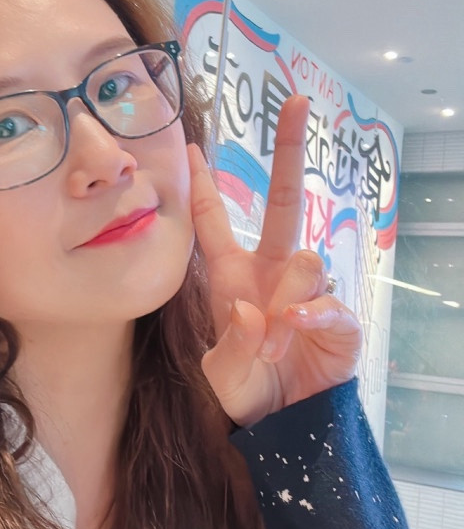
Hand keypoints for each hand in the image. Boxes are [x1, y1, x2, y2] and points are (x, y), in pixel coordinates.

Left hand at [189, 95, 361, 426]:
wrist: (280, 424)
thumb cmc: (245, 389)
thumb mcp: (222, 372)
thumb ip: (233, 343)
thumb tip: (254, 309)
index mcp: (233, 279)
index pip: (215, 225)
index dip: (203, 188)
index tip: (192, 149)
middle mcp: (272, 274)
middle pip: (284, 204)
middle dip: (289, 154)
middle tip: (297, 105)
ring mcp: (308, 292)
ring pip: (305, 259)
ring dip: (286, 302)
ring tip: (272, 347)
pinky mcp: (337, 319)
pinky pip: (327, 303)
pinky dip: (311, 315)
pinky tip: (297, 327)